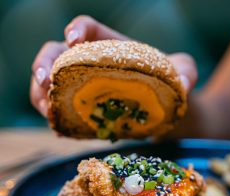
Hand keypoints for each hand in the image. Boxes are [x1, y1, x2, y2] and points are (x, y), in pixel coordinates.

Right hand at [30, 15, 196, 116]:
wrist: (166, 113)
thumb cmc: (170, 87)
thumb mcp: (182, 74)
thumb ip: (186, 72)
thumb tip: (185, 85)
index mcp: (110, 46)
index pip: (87, 29)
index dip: (76, 30)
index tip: (73, 40)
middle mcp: (90, 65)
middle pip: (56, 55)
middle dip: (44, 66)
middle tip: (44, 83)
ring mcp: (84, 90)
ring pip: (51, 86)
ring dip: (42, 97)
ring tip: (48, 113)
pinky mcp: (84, 112)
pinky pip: (63, 112)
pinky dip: (57, 120)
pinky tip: (59, 130)